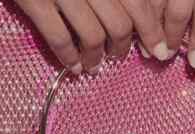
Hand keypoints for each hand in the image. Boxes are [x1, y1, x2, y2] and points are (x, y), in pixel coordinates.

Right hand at [15, 0, 169, 74]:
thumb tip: (147, 15)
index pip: (141, 2)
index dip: (152, 30)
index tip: (158, 48)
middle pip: (120, 24)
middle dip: (125, 48)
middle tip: (121, 57)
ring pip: (92, 36)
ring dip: (96, 58)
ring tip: (94, 65)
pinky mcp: (36, 1)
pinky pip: (59, 38)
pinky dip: (69, 57)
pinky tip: (74, 67)